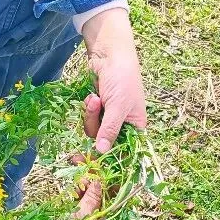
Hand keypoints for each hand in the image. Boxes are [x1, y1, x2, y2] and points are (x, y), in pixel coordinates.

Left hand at [81, 7, 146, 153]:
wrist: (109, 54)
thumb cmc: (122, 78)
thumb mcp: (118, 106)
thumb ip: (110, 129)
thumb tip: (102, 152)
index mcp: (135, 126)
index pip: (125, 150)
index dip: (110, 158)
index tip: (92, 166)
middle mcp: (123, 124)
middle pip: (105, 142)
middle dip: (95, 130)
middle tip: (83, 135)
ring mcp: (109, 116)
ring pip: (93, 130)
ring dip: (90, 115)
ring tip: (94, 99)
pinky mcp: (97, 109)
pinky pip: (87, 118)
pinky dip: (87, 108)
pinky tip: (91, 96)